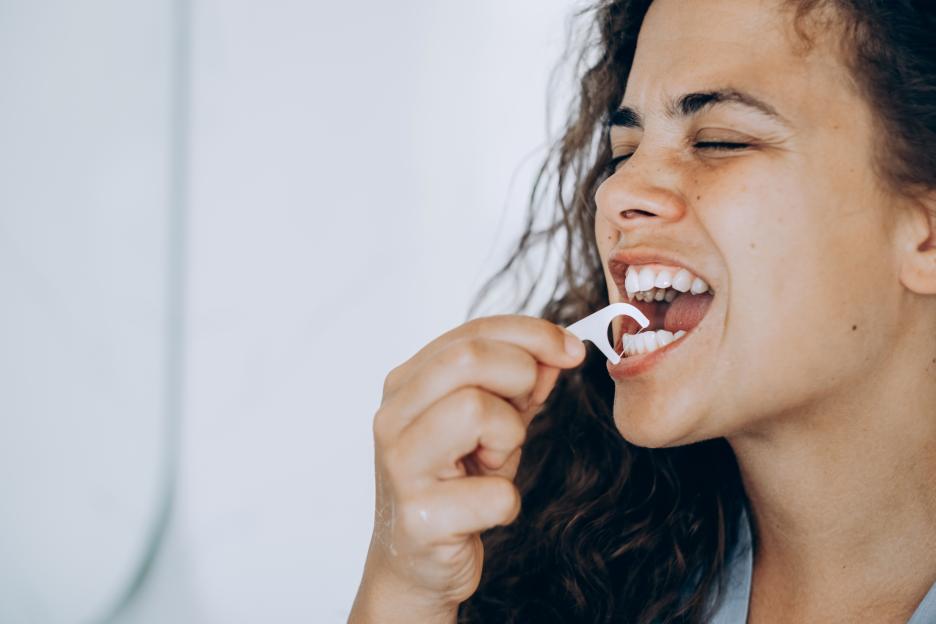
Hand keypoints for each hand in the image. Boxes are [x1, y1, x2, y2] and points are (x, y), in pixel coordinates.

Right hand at [361, 315, 585, 614]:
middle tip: (524, 412)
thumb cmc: (455, 486)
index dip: (532, 334)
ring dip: (508, 438)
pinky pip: (495, 494)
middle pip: (468, 359)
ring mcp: (400, 466)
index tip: (573, 350)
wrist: (416, 566)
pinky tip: (485, 511)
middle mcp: (392, 417)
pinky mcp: (419, 517)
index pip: (472, 334)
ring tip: (492, 463)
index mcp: (406, 385)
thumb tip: (562, 349)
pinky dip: (508, 503)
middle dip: (519, 376)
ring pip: (474, 410)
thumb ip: (520, 384)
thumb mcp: (491, 425)